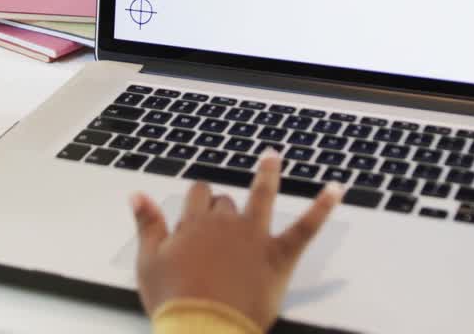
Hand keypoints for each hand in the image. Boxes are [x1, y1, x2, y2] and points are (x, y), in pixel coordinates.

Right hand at [130, 150, 342, 330]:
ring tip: (273, 156)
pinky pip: (305, 226)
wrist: (201, 330)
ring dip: (268, 173)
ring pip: (262, 196)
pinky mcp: (278, 256)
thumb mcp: (148, 263)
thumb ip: (146, 225)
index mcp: (193, 225)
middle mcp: (224, 224)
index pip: (198, 196)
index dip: (198, 202)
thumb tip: (137, 194)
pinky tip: (336, 189)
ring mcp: (254, 237)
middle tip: (222, 230)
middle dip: (223, 209)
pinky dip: (323, 206)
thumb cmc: (173, 301)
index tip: (198, 211)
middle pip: (225, 202)